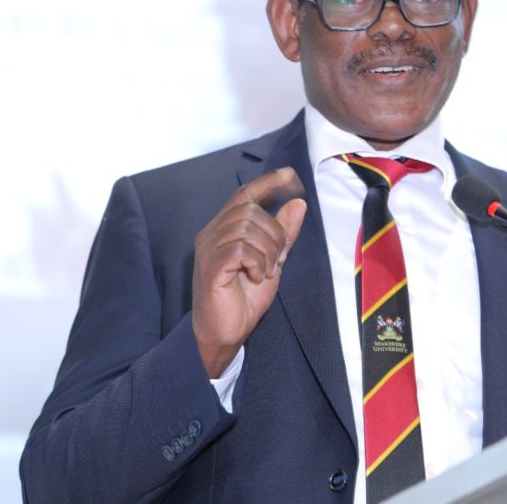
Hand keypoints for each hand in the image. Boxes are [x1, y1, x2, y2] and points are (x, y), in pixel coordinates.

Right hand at [191, 167, 306, 376]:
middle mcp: (212, 233)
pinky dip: (257, 262)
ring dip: (267, 250)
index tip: (289, 174)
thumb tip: (298, 203)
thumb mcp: (272, 260)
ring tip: (267, 270)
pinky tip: (256, 276)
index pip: (245, 194)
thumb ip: (283, 233)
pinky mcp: (210, 266)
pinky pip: (240, 250)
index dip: (267, 182)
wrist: (225, 332)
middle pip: (249, 211)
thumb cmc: (243, 297)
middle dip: (274, 233)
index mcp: (225, 228)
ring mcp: (208, 249)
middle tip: (277, 260)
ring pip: (246, 228)